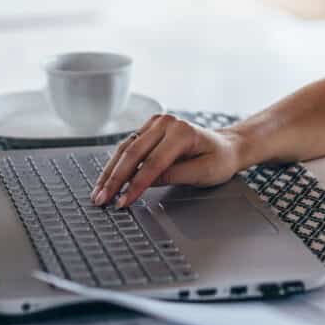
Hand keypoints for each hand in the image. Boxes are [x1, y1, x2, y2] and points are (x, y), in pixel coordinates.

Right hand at [90, 114, 243, 207]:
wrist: (226, 146)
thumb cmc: (219, 159)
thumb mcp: (204, 172)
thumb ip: (175, 175)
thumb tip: (145, 182)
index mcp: (182, 132)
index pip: (153, 162)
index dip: (135, 184)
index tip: (123, 202)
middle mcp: (166, 123)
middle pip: (133, 153)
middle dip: (115, 179)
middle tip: (101, 200)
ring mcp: (156, 123)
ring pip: (125, 149)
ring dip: (110, 172)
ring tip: (98, 193)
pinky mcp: (149, 128)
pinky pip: (128, 146)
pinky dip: (116, 164)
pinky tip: (107, 179)